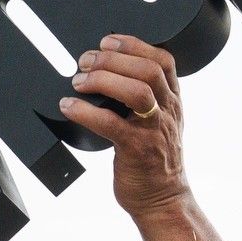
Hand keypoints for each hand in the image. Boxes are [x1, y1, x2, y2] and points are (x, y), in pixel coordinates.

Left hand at [58, 34, 190, 221]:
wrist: (162, 200)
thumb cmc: (153, 161)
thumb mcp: (158, 124)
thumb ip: (145, 101)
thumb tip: (108, 77)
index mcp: (173, 101)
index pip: (163, 60)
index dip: (135, 44)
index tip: (108, 40)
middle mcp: (167, 111)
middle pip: (148, 70)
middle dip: (113, 59)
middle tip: (84, 61)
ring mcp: (153, 130)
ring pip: (136, 92)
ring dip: (102, 80)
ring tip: (78, 81)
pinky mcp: (136, 150)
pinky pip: (110, 124)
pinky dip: (85, 112)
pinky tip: (68, 106)